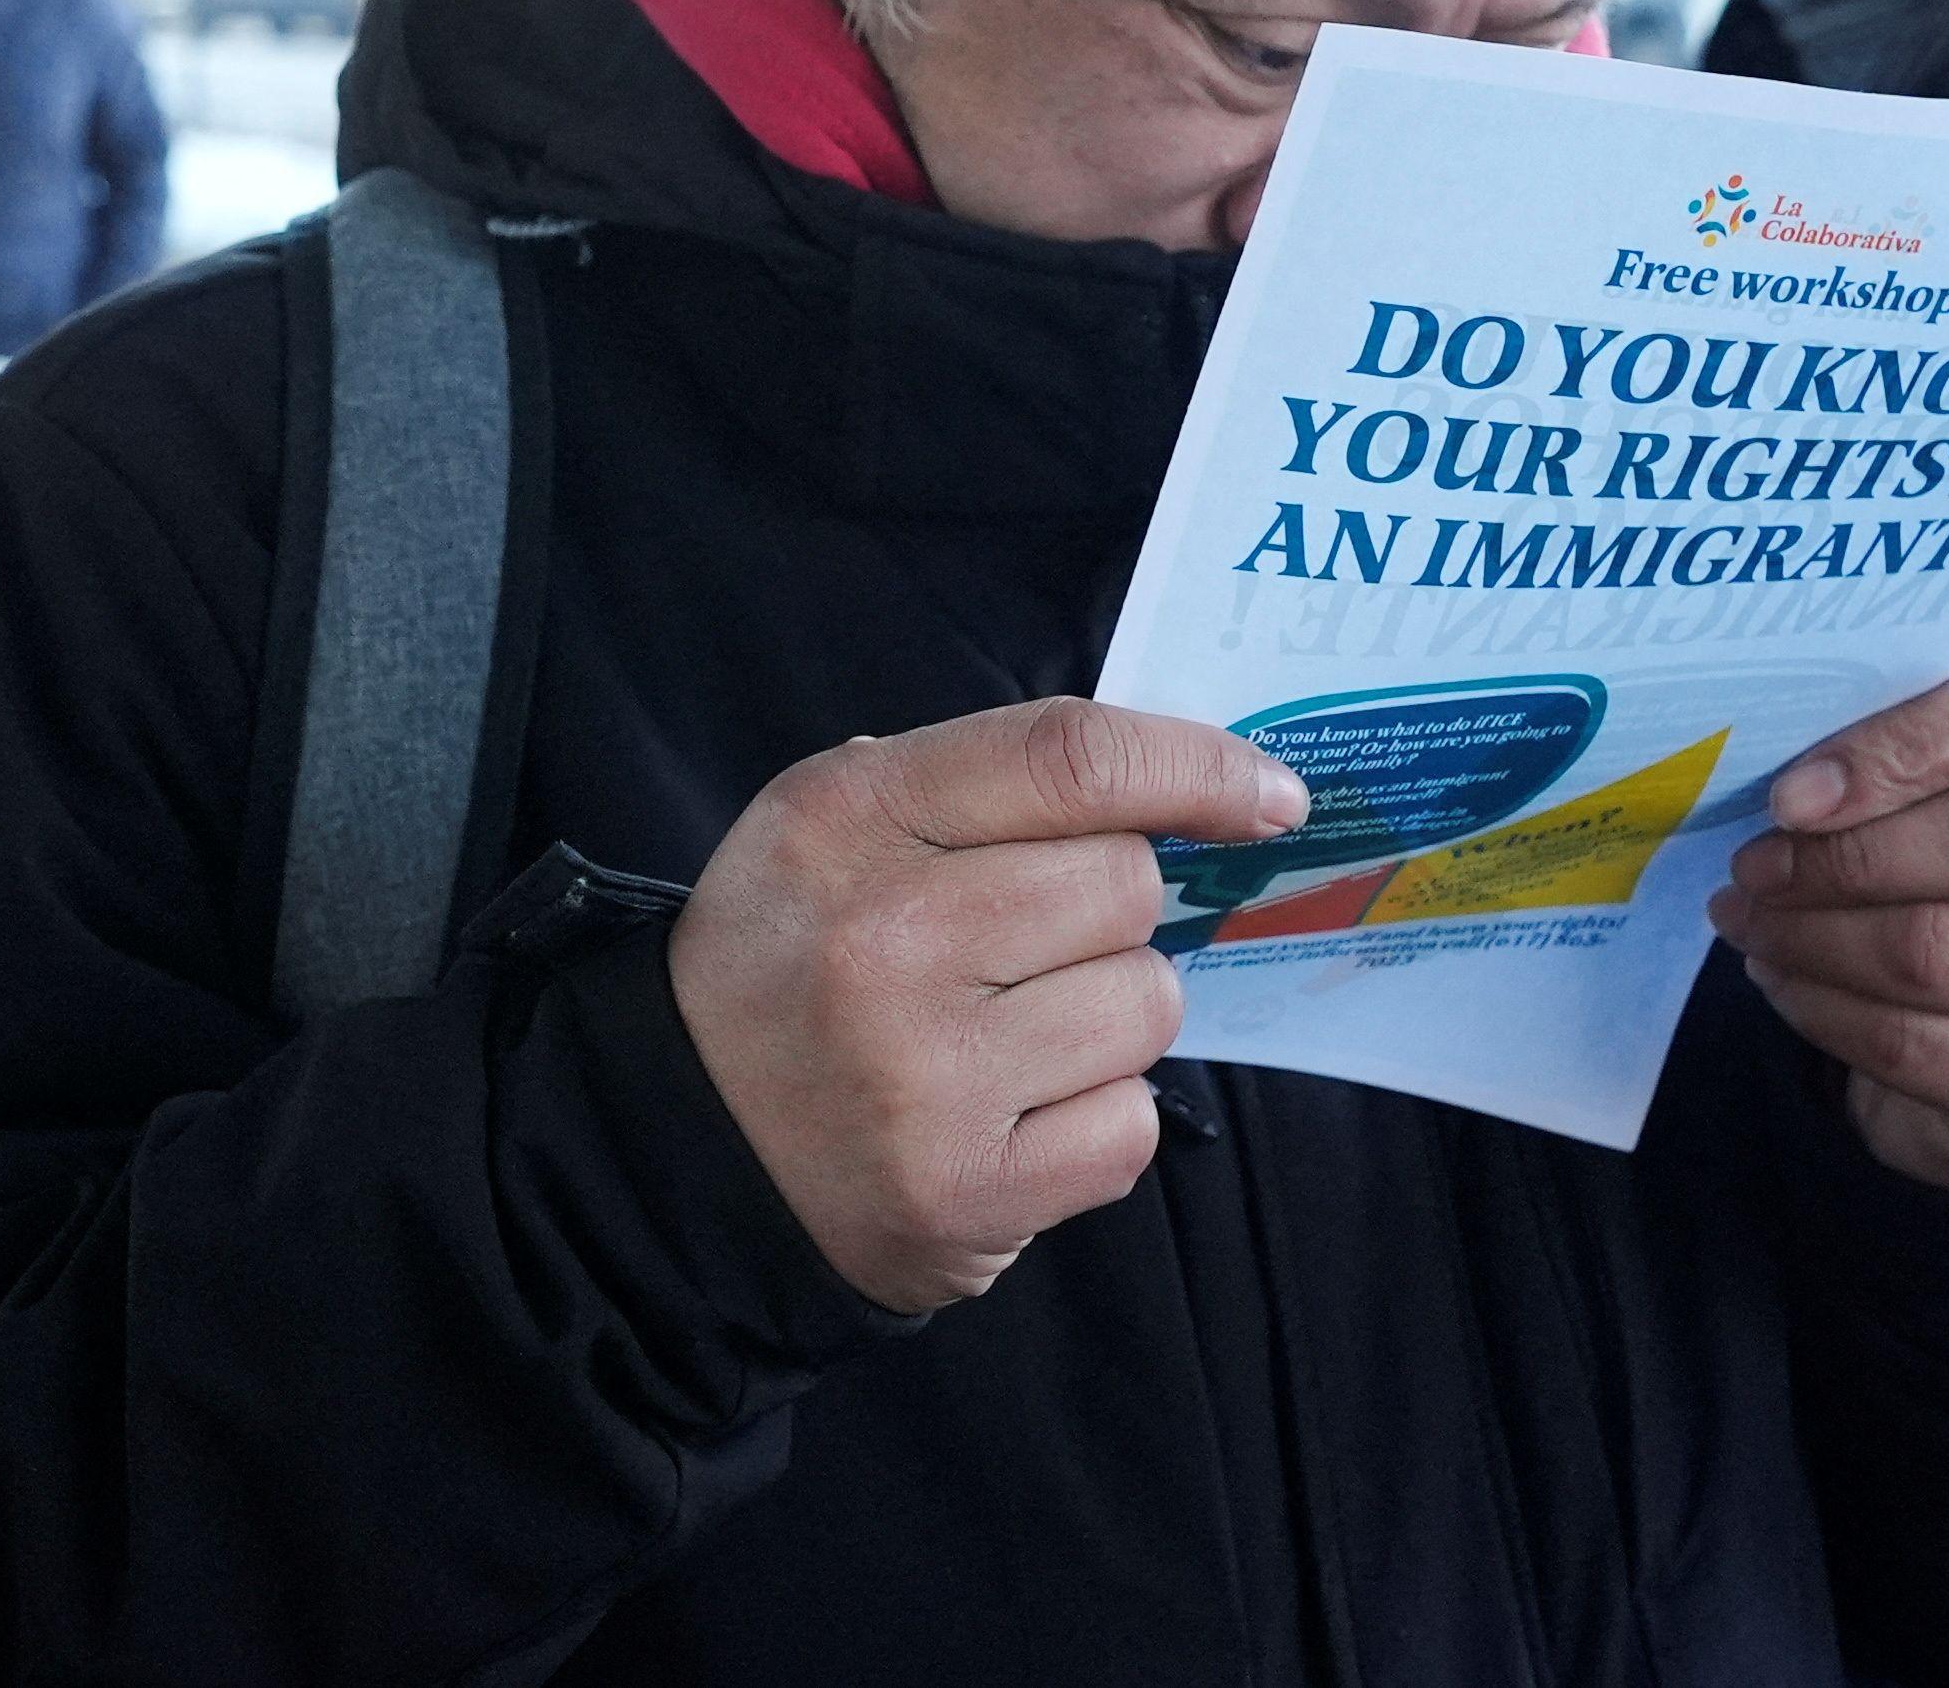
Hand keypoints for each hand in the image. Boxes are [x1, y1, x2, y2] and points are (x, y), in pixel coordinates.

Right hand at [669, 699, 1305, 1313]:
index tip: (1268, 795)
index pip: (1070, 755)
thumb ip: (988, 782)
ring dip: (1107, 1017)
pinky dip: (1095, 1117)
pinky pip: (1131, 1123)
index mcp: (849, 818)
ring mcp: (929, 1075)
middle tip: (1027, 946)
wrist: (679, 1141)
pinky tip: (1014, 1112)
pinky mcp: (967, 1191)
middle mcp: (887, 939)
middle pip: (1126, 886)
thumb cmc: (792, 956)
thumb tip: (1193, 787)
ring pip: (1145, 1005)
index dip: (1196, 766)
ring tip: (1008, 1035)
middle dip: (1109, 911)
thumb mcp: (837, 821)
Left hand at [1708, 662, 1948, 1193]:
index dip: (1892, 749)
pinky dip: (1820, 1008)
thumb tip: (1794, 794)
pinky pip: (1914, 1044)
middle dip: (1840, 857)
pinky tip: (1783, 977)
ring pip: (1938, 954)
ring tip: (1748, 917)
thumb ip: (1897, 747)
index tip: (1789, 794)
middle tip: (1751, 866)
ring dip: (1809, 937)